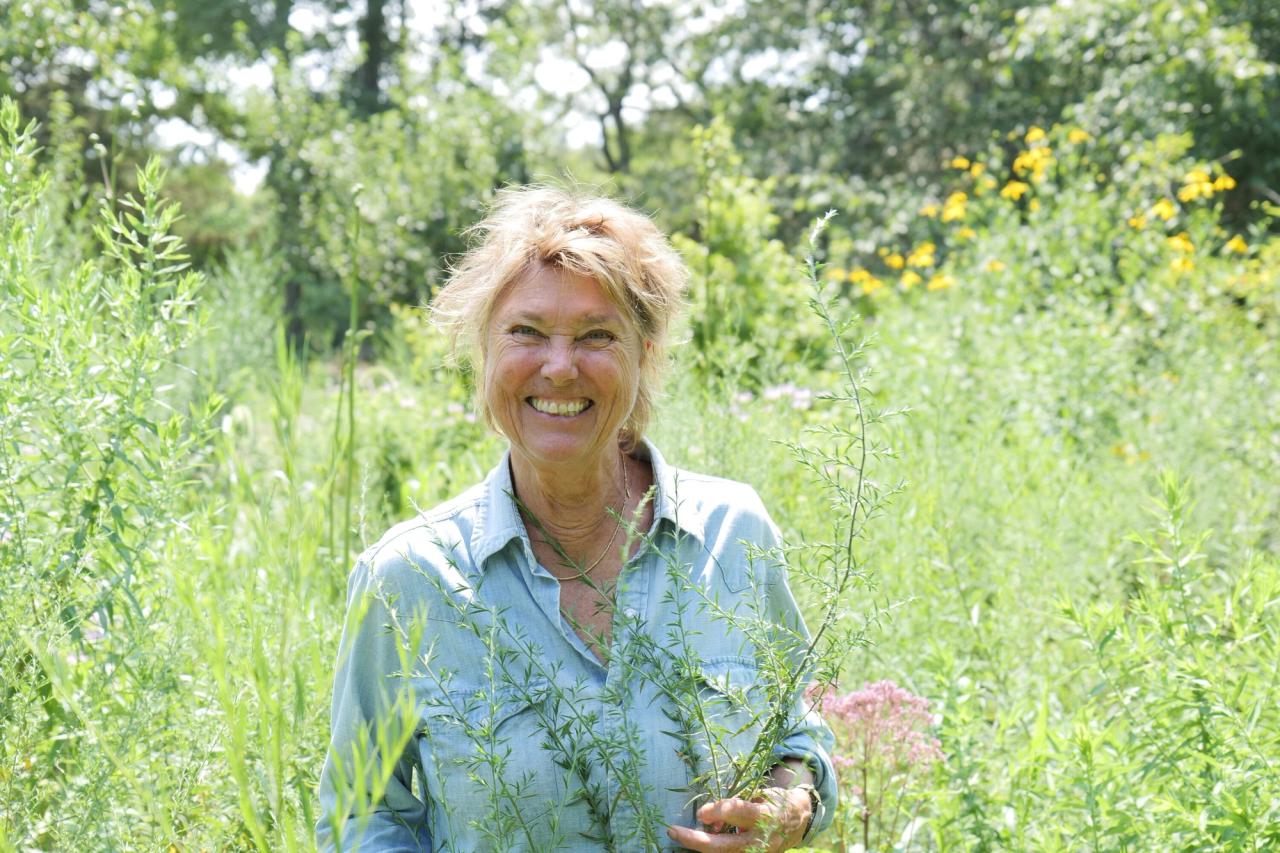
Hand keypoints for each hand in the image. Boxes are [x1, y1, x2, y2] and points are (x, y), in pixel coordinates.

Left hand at [666, 786, 810, 851]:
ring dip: (698, 845)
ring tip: (680, 834)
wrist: (799, 820)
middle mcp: (759, 839)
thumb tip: (708, 818)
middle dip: (695, 840)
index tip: (701, 812)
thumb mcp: (760, 794)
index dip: (717, 811)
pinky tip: (698, 839)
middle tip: (673, 831)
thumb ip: (737, 805)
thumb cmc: (775, 801)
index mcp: (763, 815)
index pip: (737, 813)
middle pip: (723, 846)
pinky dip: (711, 848)